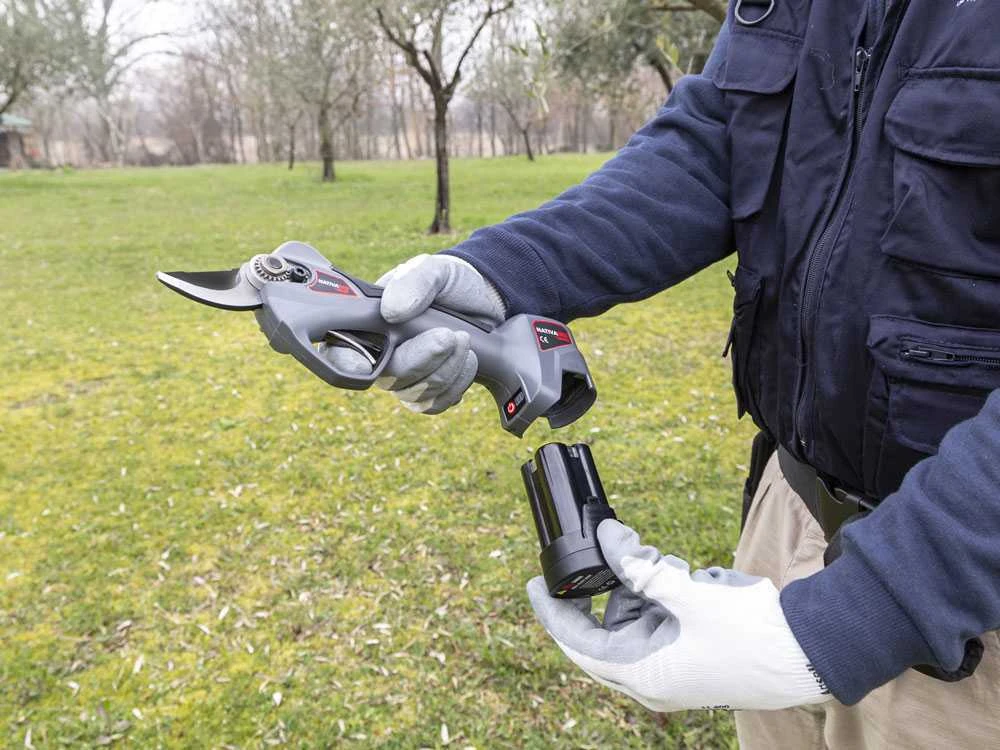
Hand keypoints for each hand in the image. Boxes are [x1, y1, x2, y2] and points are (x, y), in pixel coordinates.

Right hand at [322, 254, 505, 413]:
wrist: (482, 300)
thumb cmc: (446, 282)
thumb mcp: (432, 269)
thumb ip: (413, 281)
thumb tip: (392, 311)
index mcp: (365, 323)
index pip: (339, 352)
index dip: (345, 364)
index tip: (362, 367)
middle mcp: (379, 355)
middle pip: (388, 377)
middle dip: (422, 358)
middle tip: (449, 335)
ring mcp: (403, 377)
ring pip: (415, 393)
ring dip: (447, 367)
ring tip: (463, 337)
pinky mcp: (428, 391)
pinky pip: (435, 403)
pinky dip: (457, 382)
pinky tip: (468, 358)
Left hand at [527, 520, 833, 711]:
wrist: (810, 650)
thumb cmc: (751, 636)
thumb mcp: (687, 595)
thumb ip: (640, 566)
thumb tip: (605, 538)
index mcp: (644, 674)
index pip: (578, 643)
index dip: (552, 612)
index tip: (533, 582)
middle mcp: (653, 672)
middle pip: (609, 621)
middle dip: (616, 583)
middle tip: (624, 551)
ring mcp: (673, 660)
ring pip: (636, 610)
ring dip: (647, 581)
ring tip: (675, 568)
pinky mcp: (690, 645)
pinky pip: (663, 610)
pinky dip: (668, 588)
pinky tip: (692, 578)